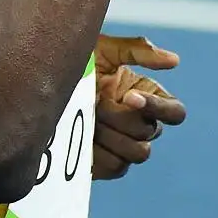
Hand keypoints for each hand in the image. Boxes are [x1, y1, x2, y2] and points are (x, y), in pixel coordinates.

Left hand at [92, 34, 186, 179]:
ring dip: (110, 134)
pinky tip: (84, 135)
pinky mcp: (107, 164)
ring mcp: (125, 146)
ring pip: (138, 153)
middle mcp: (141, 123)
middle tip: (95, 102)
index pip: (175, 112)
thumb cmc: (78, 64)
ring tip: (89, 117)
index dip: (157, 107)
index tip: (128, 96)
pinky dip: (99, 152)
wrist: (42, 87)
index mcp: (147, 97)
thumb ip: (137, 50)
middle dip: (120, 117)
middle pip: (150, 133)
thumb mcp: (104, 50)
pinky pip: (116, 167)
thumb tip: (174, 60)